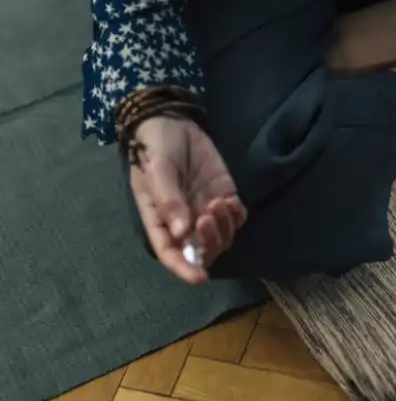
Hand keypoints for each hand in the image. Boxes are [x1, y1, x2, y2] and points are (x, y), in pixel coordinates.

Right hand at [128, 116, 245, 283]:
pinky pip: (236, 218)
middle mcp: (184, 222)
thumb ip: (169, 200)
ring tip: (219, 201)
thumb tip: (181, 232)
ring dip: (224, 226)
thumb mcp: (157, 171)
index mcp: (159, 221)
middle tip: (208, 215)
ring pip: (222, 236)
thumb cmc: (155, 148)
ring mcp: (205, 210)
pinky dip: (237, 215)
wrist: (173, 123)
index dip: (185, 268)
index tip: (200, 277)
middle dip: (209, 241)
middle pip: (201, 249)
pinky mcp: (224, 195)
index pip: (171, 254)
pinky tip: (230, 199)